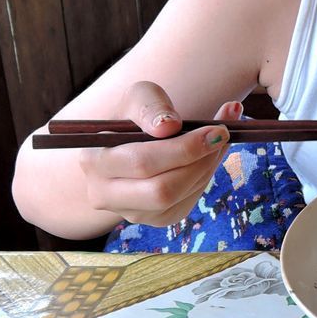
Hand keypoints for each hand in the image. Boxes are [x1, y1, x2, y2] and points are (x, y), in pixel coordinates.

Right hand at [78, 81, 241, 227]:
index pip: (142, 162)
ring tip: (218, 140)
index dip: (184, 148)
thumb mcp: (140, 97)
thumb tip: (169, 127)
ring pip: (176, 199)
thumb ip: (152, 106)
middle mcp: (104, 194)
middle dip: (200, 161)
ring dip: (206, 168)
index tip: (217, 130)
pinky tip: (206, 157)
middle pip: (160, 190)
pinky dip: (203, 178)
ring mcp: (130, 212)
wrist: (132, 143)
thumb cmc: (136, 117)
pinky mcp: (155, 220)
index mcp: (94, 161)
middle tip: (223, 135)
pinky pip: (186, 203)